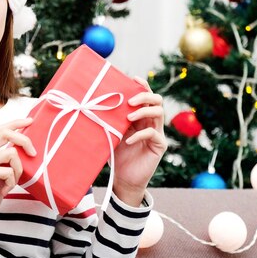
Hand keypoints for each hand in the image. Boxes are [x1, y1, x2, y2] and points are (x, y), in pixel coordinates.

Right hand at [0, 118, 35, 230]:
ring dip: (18, 169)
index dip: (15, 123)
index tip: (30, 121)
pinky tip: (4, 190)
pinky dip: (11, 182)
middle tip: (34, 153)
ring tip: (12, 182)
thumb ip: (7, 160)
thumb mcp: (0, 173)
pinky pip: (8, 172)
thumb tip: (26, 148)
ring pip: (11, 153)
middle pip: (4, 132)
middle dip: (23, 139)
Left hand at [113, 77, 166, 206]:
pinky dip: (140, 134)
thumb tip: (97, 105)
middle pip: (157, 100)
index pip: (146, 96)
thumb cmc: (117, 155)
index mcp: (141, 117)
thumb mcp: (112, 134)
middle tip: (130, 102)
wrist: (123, 179)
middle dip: (144, 96)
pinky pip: (154, 134)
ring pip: (159, 113)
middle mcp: (151, 122)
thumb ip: (112, 120)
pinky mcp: (159, 146)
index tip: (134, 78)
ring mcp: (157, 133)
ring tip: (129, 118)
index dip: (143, 86)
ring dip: (143, 112)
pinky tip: (128, 140)